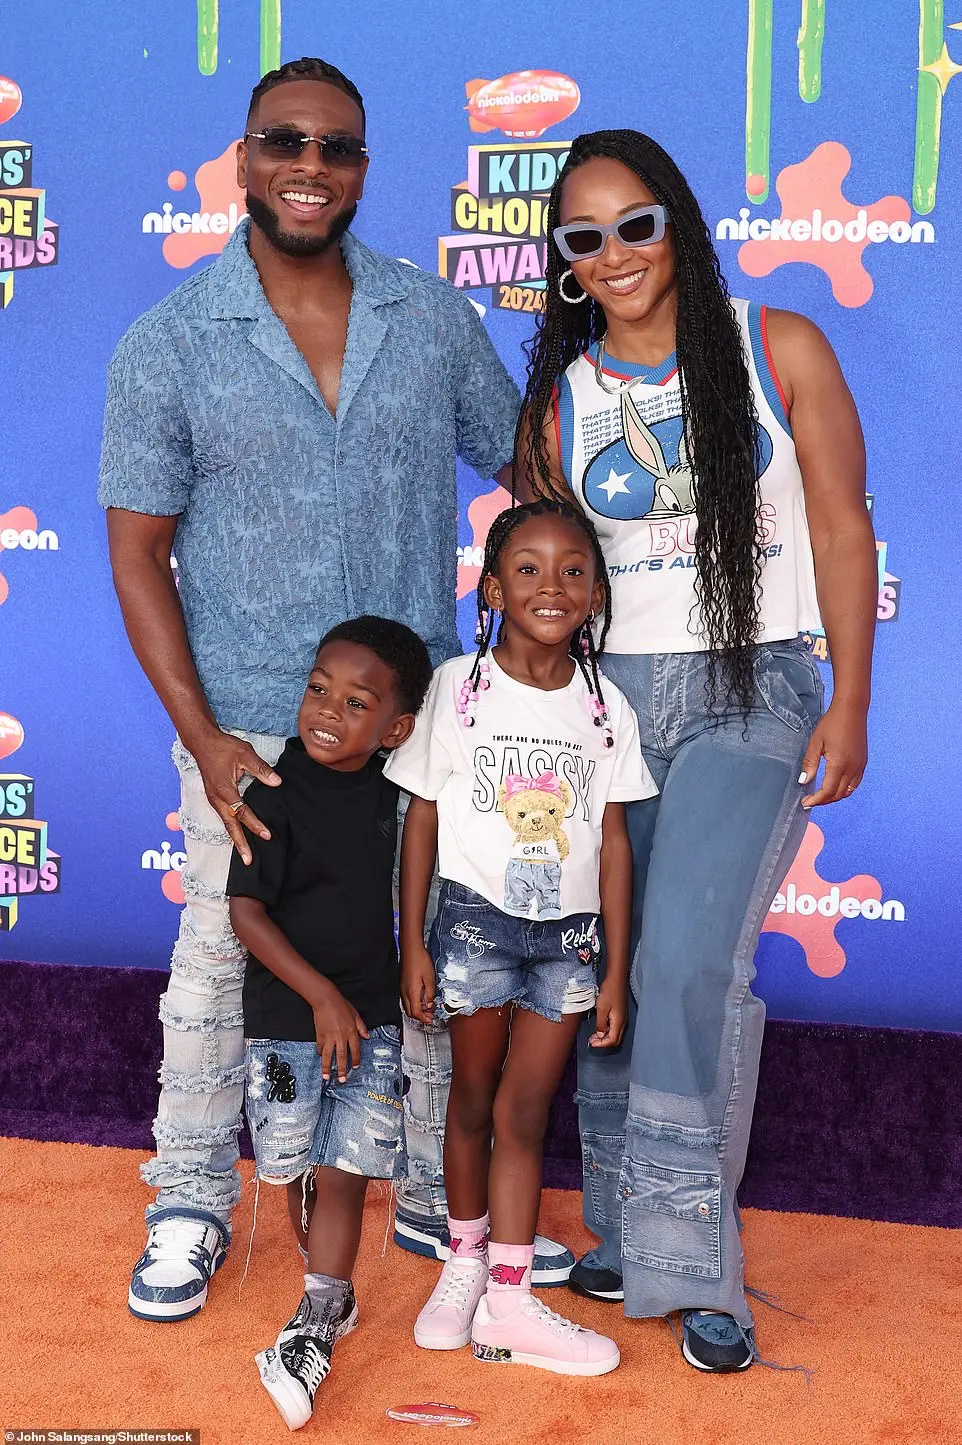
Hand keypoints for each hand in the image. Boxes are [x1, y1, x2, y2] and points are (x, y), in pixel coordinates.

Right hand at [191, 730, 281, 862]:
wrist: (202, 742)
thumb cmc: (223, 747)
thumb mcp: (245, 753)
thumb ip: (261, 769)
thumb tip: (277, 782)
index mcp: (224, 790)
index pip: (242, 812)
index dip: (255, 824)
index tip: (267, 835)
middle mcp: (217, 799)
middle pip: (230, 826)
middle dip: (240, 844)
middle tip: (248, 860)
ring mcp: (214, 799)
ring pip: (226, 823)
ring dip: (235, 838)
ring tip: (245, 853)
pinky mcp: (214, 798)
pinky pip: (224, 817)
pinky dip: (231, 828)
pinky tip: (238, 834)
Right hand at [311, 983, 369, 1082]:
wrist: (326, 999)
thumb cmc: (341, 1005)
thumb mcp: (355, 1015)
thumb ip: (361, 1027)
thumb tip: (367, 1036)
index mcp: (351, 1032)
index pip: (355, 1050)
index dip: (355, 1059)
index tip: (355, 1067)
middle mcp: (341, 1037)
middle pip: (341, 1056)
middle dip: (342, 1070)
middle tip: (342, 1080)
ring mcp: (329, 1037)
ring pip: (328, 1055)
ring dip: (327, 1067)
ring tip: (326, 1077)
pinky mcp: (320, 1035)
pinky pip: (320, 1047)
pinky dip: (320, 1053)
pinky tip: (320, 1057)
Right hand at [401, 943, 435, 1024]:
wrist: (411, 949)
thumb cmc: (420, 960)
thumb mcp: (430, 978)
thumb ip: (430, 993)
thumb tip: (429, 1004)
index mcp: (412, 992)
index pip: (415, 1012)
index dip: (423, 1018)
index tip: (430, 1020)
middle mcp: (405, 992)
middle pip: (409, 1012)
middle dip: (419, 1017)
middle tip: (430, 1016)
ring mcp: (402, 988)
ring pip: (407, 1006)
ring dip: (416, 1010)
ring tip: (427, 1009)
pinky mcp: (402, 984)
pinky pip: (406, 999)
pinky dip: (413, 1003)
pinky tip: (421, 999)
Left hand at [589, 978, 626, 1048]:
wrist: (616, 979)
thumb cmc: (609, 991)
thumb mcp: (601, 1008)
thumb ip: (601, 1023)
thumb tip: (600, 1035)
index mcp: (619, 1022)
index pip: (612, 1040)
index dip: (601, 1044)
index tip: (591, 1043)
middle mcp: (623, 1022)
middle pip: (615, 1040)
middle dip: (603, 1042)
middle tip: (592, 1040)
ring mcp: (623, 1018)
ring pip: (615, 1034)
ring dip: (605, 1037)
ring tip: (594, 1035)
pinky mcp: (621, 1014)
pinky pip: (615, 1028)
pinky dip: (607, 1031)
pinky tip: (600, 1027)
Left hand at [799, 698, 867, 808]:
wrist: (852, 710)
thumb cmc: (832, 723)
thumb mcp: (816, 742)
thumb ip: (810, 763)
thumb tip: (803, 781)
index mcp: (839, 764)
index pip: (828, 791)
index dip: (816, 800)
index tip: (805, 803)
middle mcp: (853, 768)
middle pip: (838, 794)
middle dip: (823, 801)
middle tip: (810, 801)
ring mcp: (860, 766)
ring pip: (848, 791)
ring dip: (834, 797)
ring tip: (820, 796)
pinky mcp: (863, 762)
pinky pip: (855, 783)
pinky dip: (844, 789)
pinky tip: (834, 786)